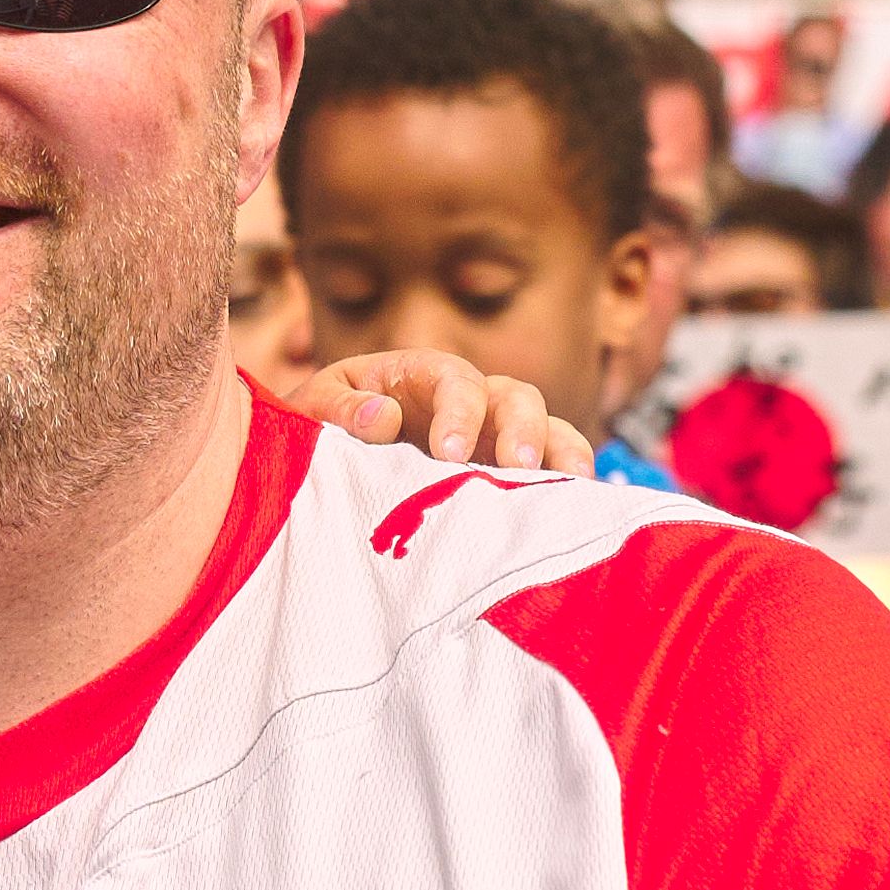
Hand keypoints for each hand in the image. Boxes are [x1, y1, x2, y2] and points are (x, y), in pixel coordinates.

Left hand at [303, 348, 586, 477]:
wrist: (319, 461)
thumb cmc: (321, 425)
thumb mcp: (313, 407)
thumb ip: (341, 409)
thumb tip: (383, 418)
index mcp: (423, 375)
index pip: (456, 382)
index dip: (460, 413)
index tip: (448, 455)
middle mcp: (470, 401)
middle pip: (515, 399)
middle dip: (522, 431)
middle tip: (518, 469)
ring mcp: (493, 438)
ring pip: (546, 431)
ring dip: (561, 455)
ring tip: (575, 489)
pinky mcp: (503, 477)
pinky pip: (548, 475)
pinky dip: (565, 489)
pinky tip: (576, 513)